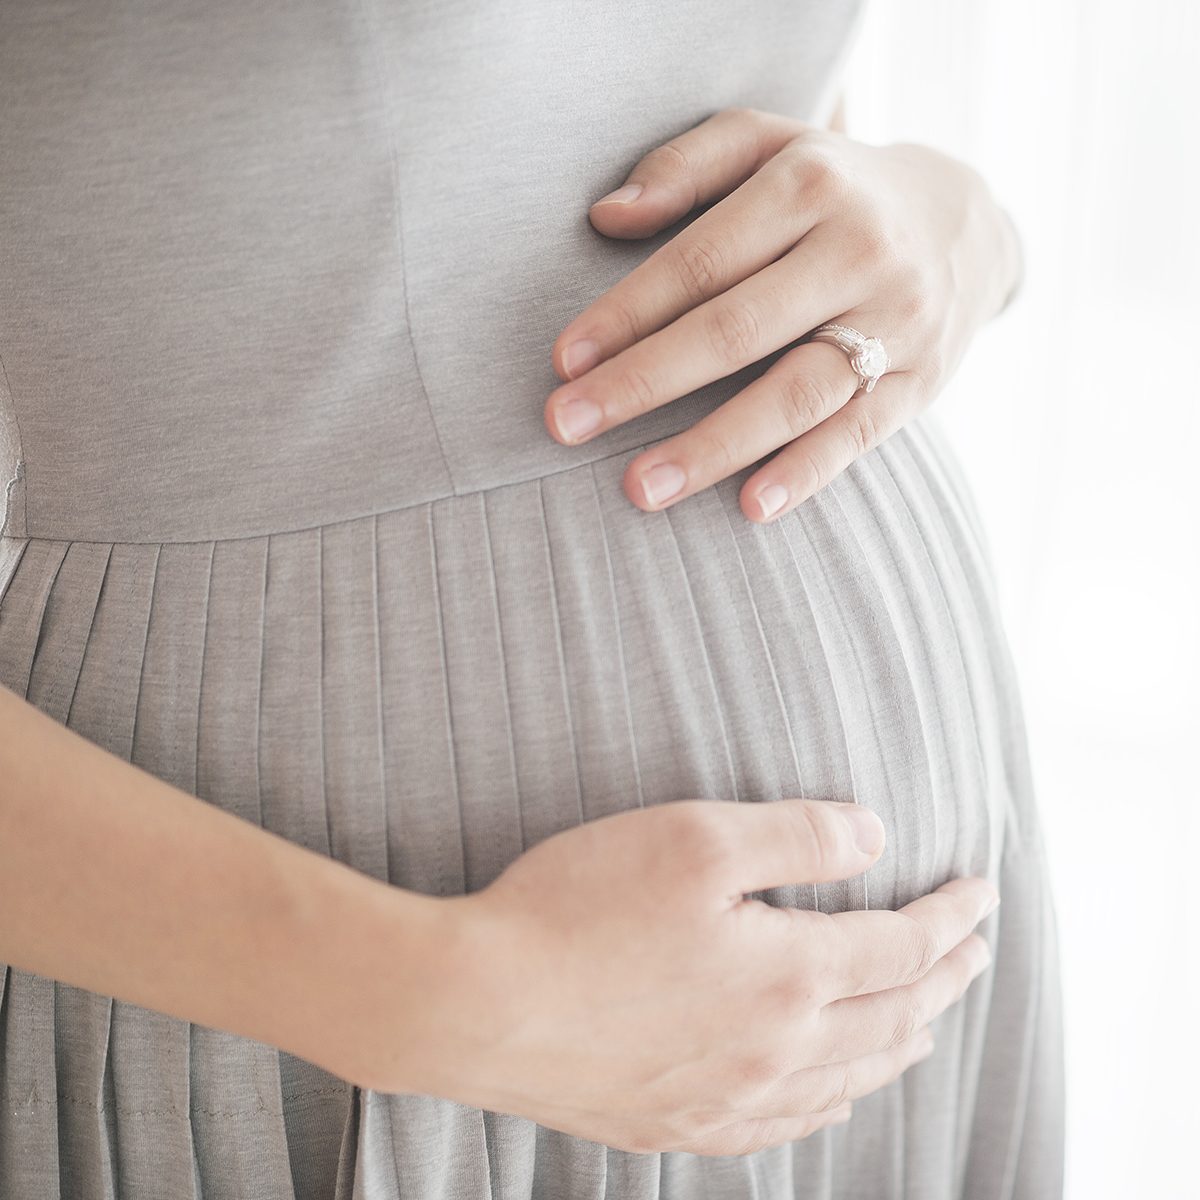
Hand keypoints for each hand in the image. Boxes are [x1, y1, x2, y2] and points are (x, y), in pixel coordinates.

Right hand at [399, 797, 997, 1156]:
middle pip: (892, 1018)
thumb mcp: (695, 838)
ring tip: (926, 1019)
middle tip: (975, 951)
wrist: (473, 1004)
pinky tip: (833, 1091)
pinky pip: (788, 1124)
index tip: (981, 890)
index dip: (952, 917)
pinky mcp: (677, 1123)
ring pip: (850, 1079)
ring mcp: (727, 1098)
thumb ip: (798, 836)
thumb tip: (876, 837)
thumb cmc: (577, 908)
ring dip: (901, 1042)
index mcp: (788, 976)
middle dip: (946, 978)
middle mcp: (775, 1051)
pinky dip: (836, 1098)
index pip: (904, 947)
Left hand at [543, 107, 1020, 521]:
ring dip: (714, 445)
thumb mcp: (767, 143)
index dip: (626, 313)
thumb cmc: (832, 188)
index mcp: (808, 185)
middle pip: (736, 329)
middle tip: (564, 426)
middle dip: (644, 382)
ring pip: (794, 392)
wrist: (964, 223)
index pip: (700, 259)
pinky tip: (750, 508)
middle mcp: (859, 251)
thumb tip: (605, 217)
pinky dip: (805, 473)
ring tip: (639, 488)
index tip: (563, 361)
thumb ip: (686, 167)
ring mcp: (897, 321)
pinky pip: (858, 434)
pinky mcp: (922, 382)